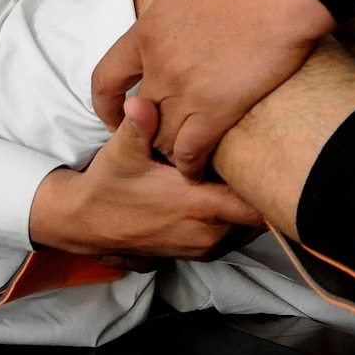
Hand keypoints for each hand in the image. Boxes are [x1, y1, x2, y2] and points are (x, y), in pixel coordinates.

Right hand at [28, 97, 264, 260]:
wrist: (87, 223)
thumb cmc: (110, 184)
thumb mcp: (122, 151)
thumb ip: (139, 127)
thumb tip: (139, 102)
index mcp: (197, 207)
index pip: (254, 205)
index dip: (265, 182)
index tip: (267, 155)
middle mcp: (208, 233)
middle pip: (260, 215)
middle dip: (260, 189)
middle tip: (259, 156)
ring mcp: (206, 248)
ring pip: (250, 228)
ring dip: (249, 203)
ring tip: (246, 172)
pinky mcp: (202, 253)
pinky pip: (236, 235)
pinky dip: (237, 217)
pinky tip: (228, 191)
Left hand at [91, 0, 334, 179]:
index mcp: (149, 33)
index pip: (107, 78)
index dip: (105, 103)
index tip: (114, 114)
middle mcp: (160, 66)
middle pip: (138, 117)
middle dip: (148, 131)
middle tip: (162, 138)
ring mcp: (186, 91)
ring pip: (161, 139)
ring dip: (170, 150)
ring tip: (185, 154)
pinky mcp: (217, 111)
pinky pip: (191, 152)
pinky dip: (192, 164)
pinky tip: (201, 168)